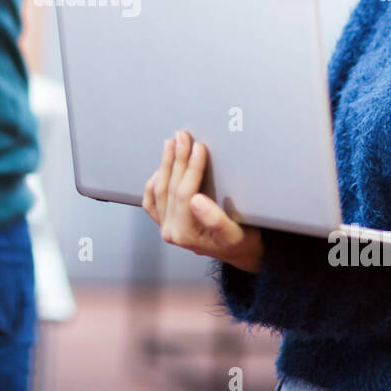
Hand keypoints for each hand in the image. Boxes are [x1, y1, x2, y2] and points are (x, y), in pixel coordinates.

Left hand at [143, 130, 263, 273]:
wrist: (238, 253)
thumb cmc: (240, 242)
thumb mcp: (235, 234)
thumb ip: (216, 220)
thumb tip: (196, 201)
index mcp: (186, 234)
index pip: (184, 194)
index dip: (191, 168)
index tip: (198, 148)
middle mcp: (171, 232)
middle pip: (170, 188)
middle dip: (177, 159)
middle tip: (183, 136)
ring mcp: (165, 227)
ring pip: (159, 190)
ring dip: (164, 164)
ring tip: (171, 144)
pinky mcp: (165, 222)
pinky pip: (151, 200)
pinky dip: (154, 182)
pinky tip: (160, 167)